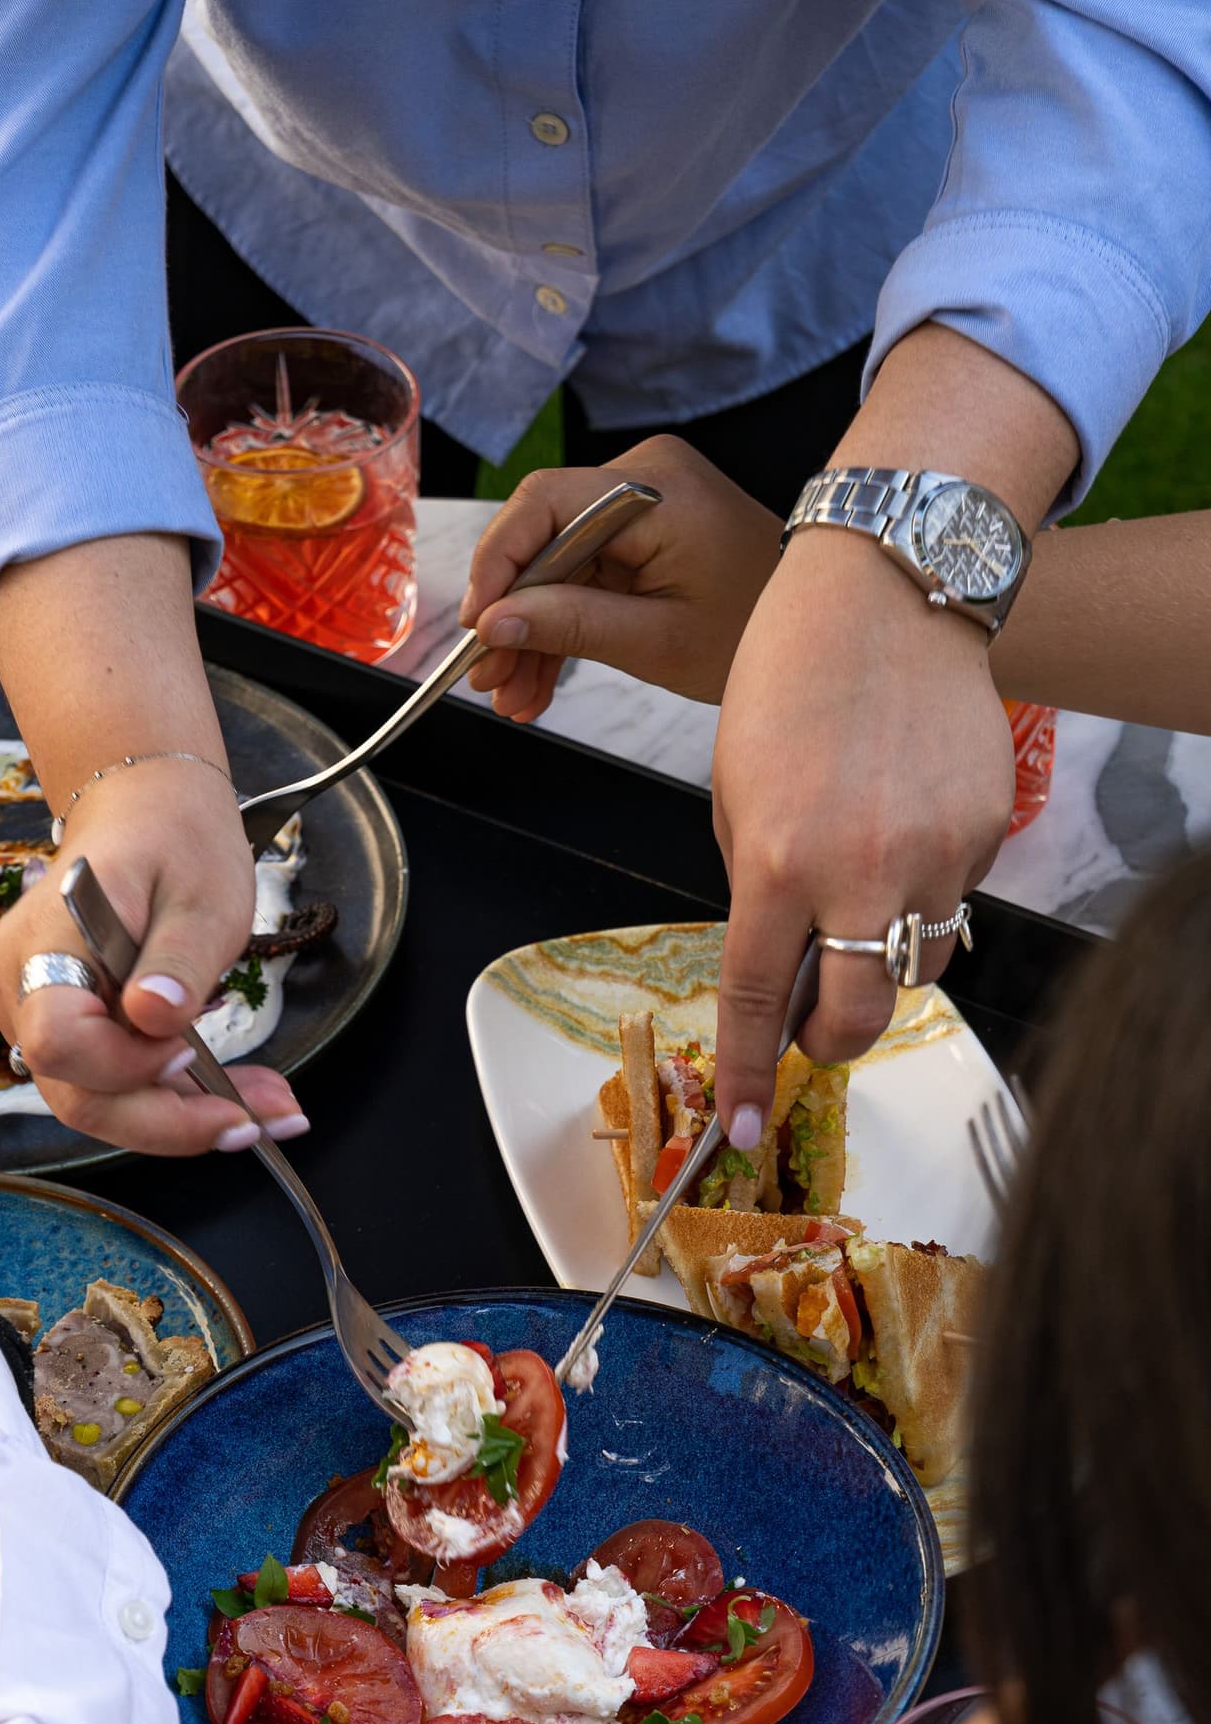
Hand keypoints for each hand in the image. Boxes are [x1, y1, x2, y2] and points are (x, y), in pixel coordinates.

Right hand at [0, 754, 305, 1154]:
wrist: (144, 812)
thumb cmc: (174, 841)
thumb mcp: (201, 895)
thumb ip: (177, 960)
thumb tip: (155, 1018)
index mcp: (44, 943)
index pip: (59, 1039)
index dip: (122, 1066)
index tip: (187, 1054)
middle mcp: (21, 988)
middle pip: (79, 1094)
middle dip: (172, 1121)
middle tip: (263, 1121)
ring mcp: (36, 1014)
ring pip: (100, 1101)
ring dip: (185, 1118)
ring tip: (271, 1110)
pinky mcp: (67, 1031)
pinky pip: (113, 1085)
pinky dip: (177, 1100)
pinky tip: (241, 1099)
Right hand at [460, 435, 781, 715]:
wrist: (817, 624)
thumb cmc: (756, 627)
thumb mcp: (657, 640)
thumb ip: (570, 625)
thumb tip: (492, 625)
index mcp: (653, 488)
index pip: (543, 504)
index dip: (496, 564)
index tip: (475, 626)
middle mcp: (643, 474)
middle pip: (543, 537)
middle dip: (512, 614)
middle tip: (486, 679)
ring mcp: (642, 500)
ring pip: (556, 563)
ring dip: (532, 631)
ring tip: (513, 697)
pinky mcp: (642, 529)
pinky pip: (583, 571)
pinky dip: (563, 622)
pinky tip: (538, 680)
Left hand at [708, 534, 1014, 1140]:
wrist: (885, 596)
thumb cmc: (792, 679)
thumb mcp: (735, 793)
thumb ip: (755, 885)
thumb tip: (773, 962)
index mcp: (777, 863)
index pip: (757, 1001)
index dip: (746, 1076)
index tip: (737, 1128)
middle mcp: (862, 871)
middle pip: (857, 1018)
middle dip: (830, 1043)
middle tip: (813, 1031)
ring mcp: (937, 855)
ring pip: (918, 966)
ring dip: (882, 961)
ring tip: (859, 897)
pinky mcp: (988, 832)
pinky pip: (956, 899)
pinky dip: (925, 889)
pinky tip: (901, 824)